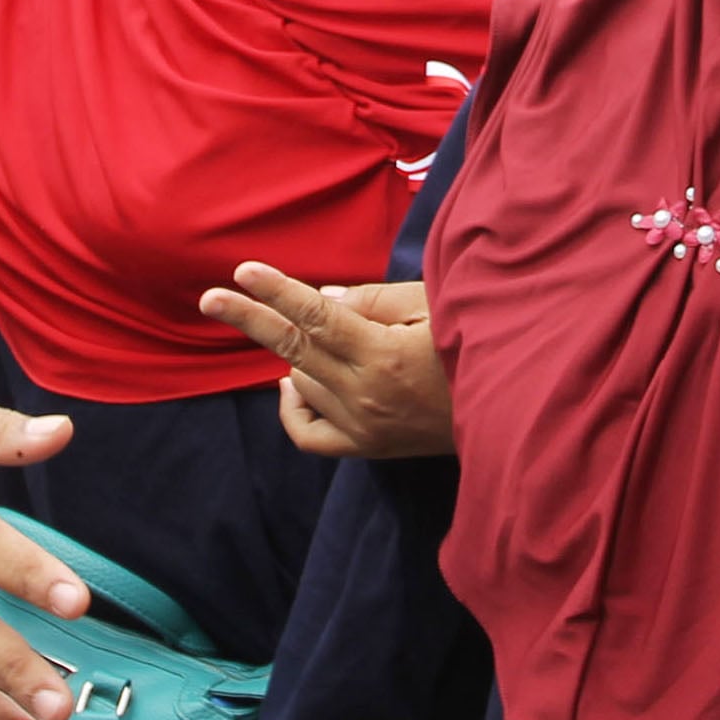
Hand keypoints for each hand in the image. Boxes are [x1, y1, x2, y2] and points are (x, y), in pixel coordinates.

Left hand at [200, 264, 453, 457]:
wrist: (509, 412)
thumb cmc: (473, 347)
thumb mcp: (435, 309)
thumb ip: (375, 301)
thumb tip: (322, 300)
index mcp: (384, 354)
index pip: (317, 316)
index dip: (277, 292)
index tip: (244, 271)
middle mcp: (366, 394)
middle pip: (294, 349)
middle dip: (250, 319)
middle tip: (210, 297)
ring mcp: (362, 426)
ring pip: (301, 382)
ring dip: (300, 355)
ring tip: (334, 337)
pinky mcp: (365, 448)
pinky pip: (308, 434)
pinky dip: (293, 406)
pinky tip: (294, 383)